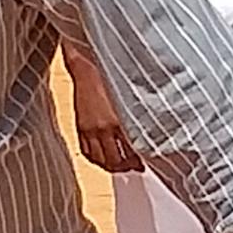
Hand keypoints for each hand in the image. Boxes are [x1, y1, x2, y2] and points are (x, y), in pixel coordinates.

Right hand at [67, 52, 140, 172]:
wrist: (86, 65)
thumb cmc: (109, 74)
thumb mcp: (129, 93)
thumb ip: (138, 112)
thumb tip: (153, 126)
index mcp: (119, 119)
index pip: (131, 150)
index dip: (138, 160)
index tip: (144, 163)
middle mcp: (104, 128)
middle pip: (116, 159)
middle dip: (126, 166)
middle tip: (135, 167)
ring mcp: (90, 129)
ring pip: (100, 159)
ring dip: (111, 166)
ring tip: (120, 167)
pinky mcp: (80, 127)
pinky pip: (86, 152)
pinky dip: (95, 160)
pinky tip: (101, 160)